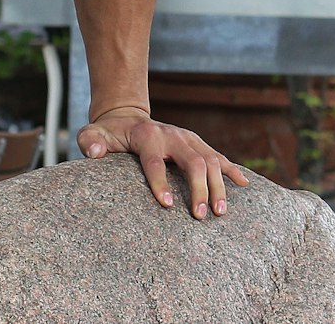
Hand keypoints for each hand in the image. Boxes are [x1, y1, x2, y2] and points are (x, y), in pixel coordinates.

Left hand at [78, 105, 249, 218]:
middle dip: (199, 188)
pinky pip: (219, 157)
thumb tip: (94, 153)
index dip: (160, 182)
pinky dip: (232, 170)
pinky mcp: (197, 143)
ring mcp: (188, 138)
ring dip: (218, 185)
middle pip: (192, 161)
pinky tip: (244, 185)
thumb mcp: (94, 134)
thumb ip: (90, 141)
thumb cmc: (110, 134)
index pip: (155, 160)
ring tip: (221, 211)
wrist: (127, 117)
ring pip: (211, 159)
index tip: (166, 205)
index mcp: (148, 135)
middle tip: (200, 216)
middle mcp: (172, 135)